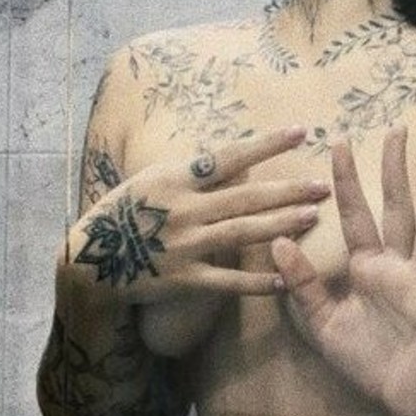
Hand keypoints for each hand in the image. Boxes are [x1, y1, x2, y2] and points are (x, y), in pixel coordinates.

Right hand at [62, 126, 331, 353]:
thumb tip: (238, 158)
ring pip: (243, 233)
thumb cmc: (124, 214)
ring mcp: (185, 246)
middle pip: (245, 197)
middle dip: (288, 190)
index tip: (301, 132)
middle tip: (324, 186)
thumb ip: (193, 173)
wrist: (91, 262)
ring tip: (314, 217)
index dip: (266, 145)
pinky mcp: (184, 279)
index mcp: (175, 179)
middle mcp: (183, 210)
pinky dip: (257, 283)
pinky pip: (227, 283)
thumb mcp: (152, 180)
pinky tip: (286, 280)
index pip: (228, 156)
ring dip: (281, 224)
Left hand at [272, 127, 415, 415]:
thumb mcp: (323, 324)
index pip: (355, 215)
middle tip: (396, 129)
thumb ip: (302, 285)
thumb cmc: (364, 359)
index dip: (347, 181)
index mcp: (367, 268)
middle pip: (397, 208)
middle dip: (395, 170)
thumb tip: (278, 241)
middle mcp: (398, 267)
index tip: (339, 143)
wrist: (400, 397)